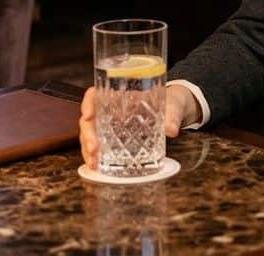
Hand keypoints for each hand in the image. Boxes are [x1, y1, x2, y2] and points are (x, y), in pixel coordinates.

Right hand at [79, 84, 202, 169]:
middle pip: (89, 120)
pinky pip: (99, 147)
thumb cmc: (169, 102)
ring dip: (88, 150)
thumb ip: (172, 115)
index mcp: (120, 96)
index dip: (88, 103)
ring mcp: (111, 126)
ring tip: (94, 163)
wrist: (176, 110)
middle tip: (94, 149)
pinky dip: (96, 157)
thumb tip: (171, 129)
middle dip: (87, 135)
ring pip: (91, 135)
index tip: (88, 115)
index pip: (95, 95)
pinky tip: (97, 167)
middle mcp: (111, 111)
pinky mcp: (115, 141)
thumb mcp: (172, 105)